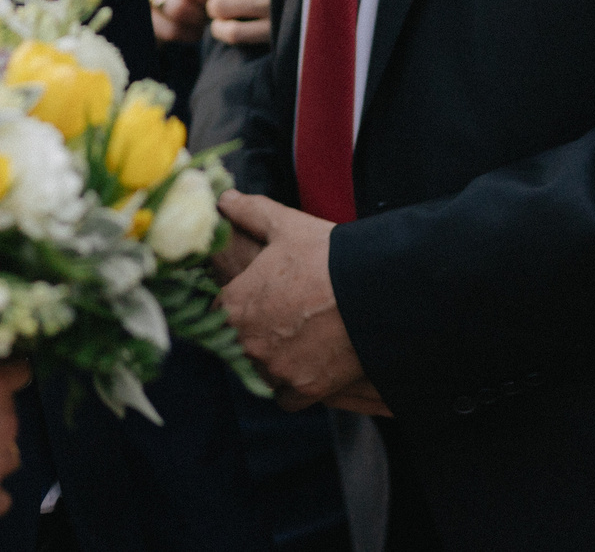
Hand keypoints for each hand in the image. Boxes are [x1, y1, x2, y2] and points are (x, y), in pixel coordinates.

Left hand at [213, 192, 384, 414]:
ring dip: (274, 358)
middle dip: (256, 331)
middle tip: (284, 315)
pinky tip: (310, 362)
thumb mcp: (285, 225)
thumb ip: (248, 212)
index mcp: (234, 306)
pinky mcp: (303, 390)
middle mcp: (247, 344)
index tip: (257, 296)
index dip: (238, 301)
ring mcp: (275, 370)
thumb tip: (224, 199)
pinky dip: (294, 384)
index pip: (219, 311)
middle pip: (239, 343)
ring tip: (301, 336)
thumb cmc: (326, 256)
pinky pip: (286, 396)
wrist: (375, 292)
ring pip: (262, 370)